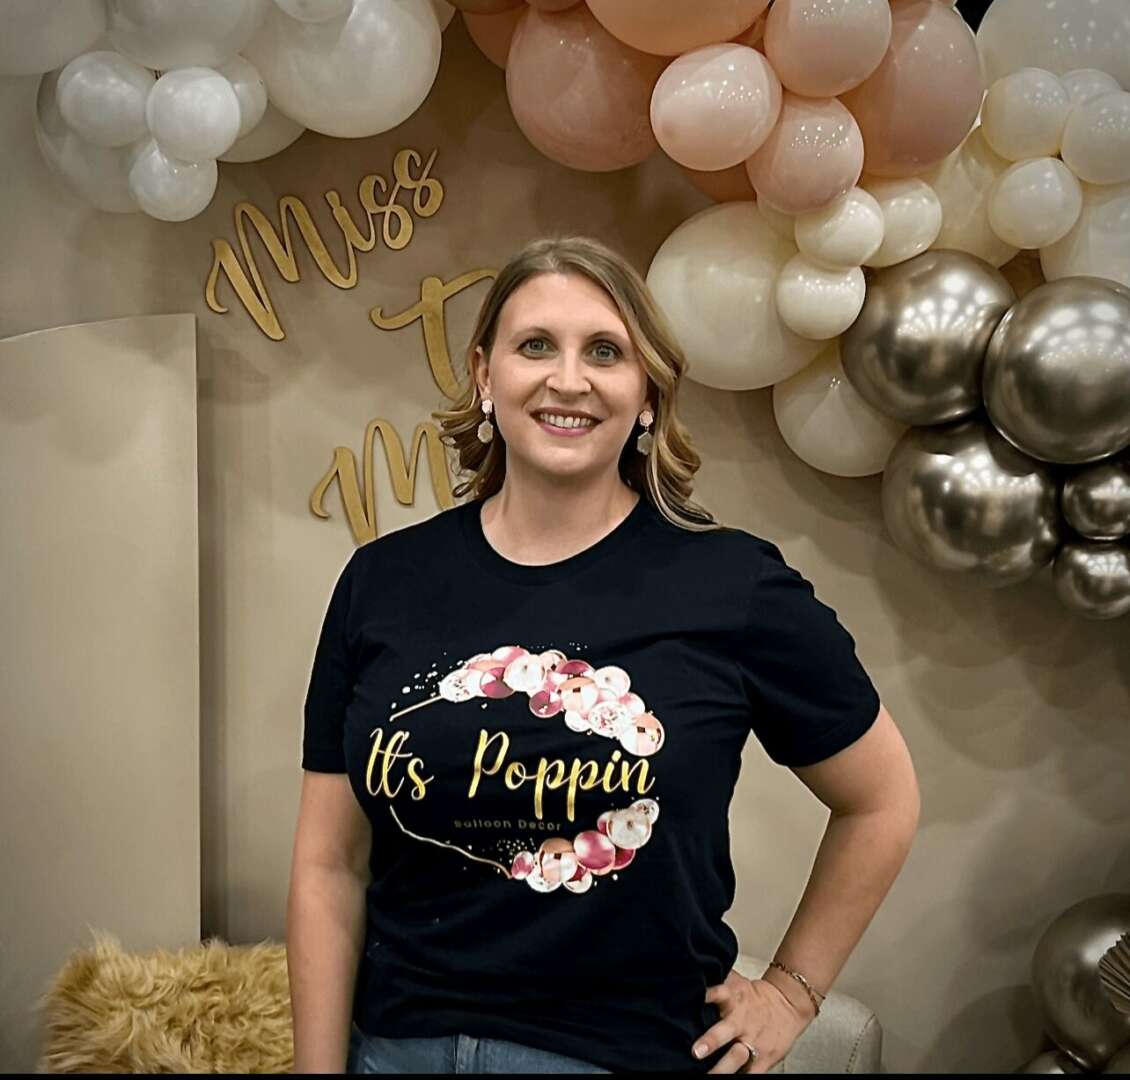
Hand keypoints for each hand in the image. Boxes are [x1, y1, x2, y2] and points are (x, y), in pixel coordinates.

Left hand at [692, 967, 814, 1072]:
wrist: (788, 1003)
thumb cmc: (755, 996)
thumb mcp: (737, 983)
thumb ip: (717, 980)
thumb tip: (692, 967)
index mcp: (734, 999)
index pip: (718, 992)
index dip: (706, 994)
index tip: (693, 997)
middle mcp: (740, 1021)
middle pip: (724, 1031)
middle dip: (710, 1041)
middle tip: (695, 1051)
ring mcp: (752, 1042)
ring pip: (736, 1057)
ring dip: (722, 1068)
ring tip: (709, 1077)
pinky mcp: (763, 1058)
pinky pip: (752, 1073)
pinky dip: (742, 1076)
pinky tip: (728, 1079)